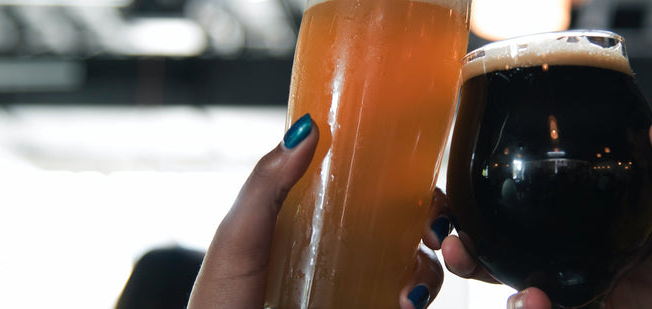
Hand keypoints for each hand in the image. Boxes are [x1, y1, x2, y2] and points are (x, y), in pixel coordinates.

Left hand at [188, 114, 447, 308]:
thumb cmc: (218, 302)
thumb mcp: (238, 238)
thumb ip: (267, 184)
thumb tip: (306, 128)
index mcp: (312, 219)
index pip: (367, 186)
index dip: (401, 178)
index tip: (419, 176)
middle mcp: (340, 251)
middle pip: (406, 225)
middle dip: (433, 222)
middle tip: (433, 231)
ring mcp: (355, 287)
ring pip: (417, 268)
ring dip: (429, 270)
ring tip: (411, 285)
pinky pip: (407, 303)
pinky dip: (417, 300)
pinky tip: (405, 302)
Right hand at [441, 121, 651, 308]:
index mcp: (603, 221)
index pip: (541, 206)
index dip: (497, 201)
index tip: (464, 192)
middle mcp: (587, 258)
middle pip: (515, 251)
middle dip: (474, 249)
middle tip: (453, 242)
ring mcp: (591, 292)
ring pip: (526, 289)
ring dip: (500, 284)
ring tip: (502, 281)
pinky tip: (533, 302)